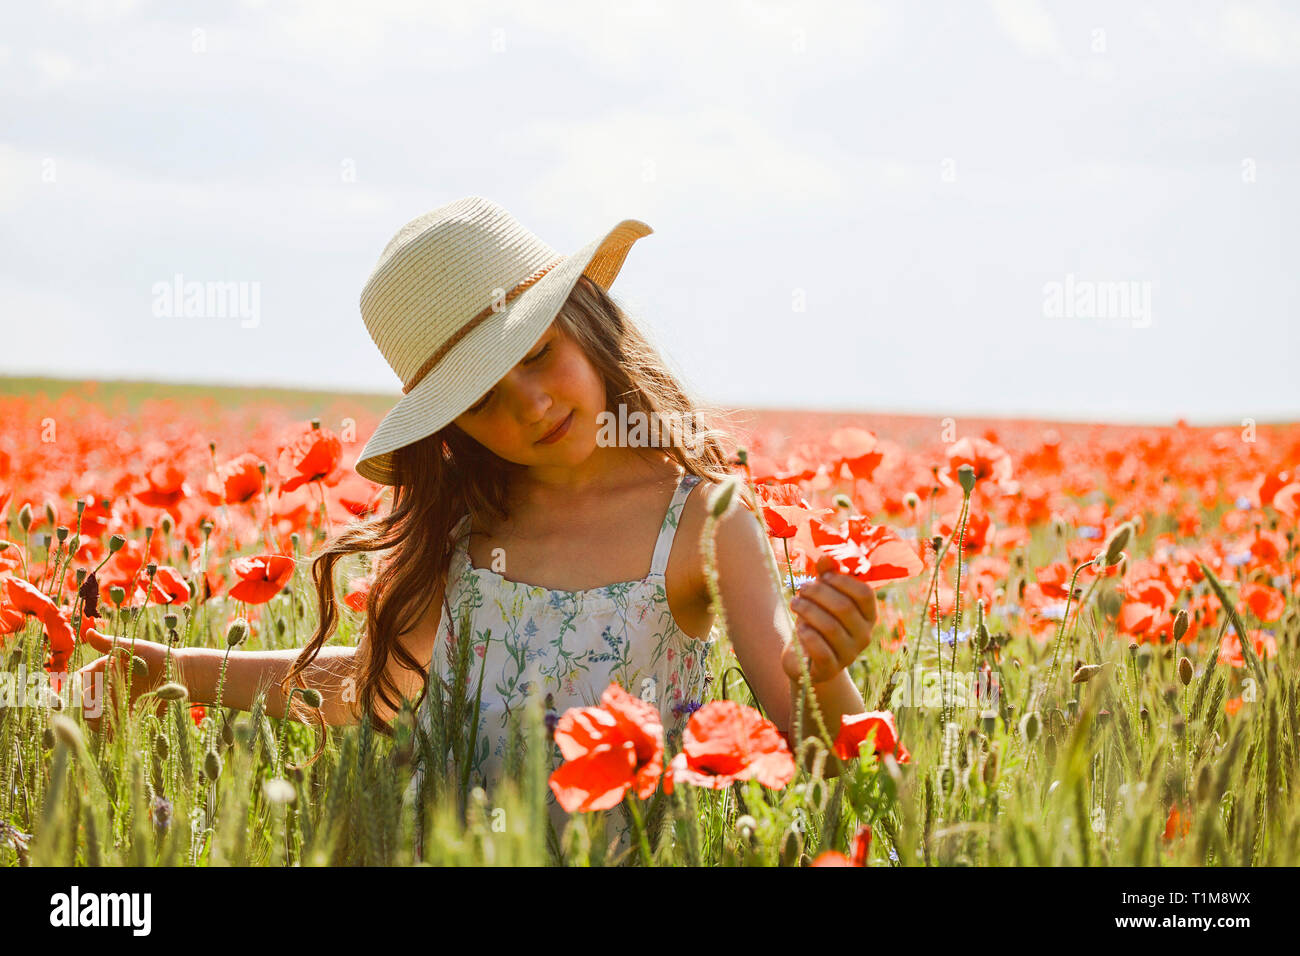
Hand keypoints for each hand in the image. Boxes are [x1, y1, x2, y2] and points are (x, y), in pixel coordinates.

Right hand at [74, 627, 175, 734]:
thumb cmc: (159, 657)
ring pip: (94, 716)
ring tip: (102, 720)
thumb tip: (87, 632)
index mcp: (105, 669)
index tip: (86, 689)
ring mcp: (116, 703)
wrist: (183, 675)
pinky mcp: (127, 717)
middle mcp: (107, 687)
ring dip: (94, 720)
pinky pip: (111, 729)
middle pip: (85, 700)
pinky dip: (107, 733)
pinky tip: (111, 732)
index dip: (80, 684)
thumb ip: (110, 644)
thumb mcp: (135, 647)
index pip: (82, 678)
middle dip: (86, 705)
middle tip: (94, 707)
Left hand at [783, 555, 877, 683]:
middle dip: (819, 593)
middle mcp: (863, 635)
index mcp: (868, 615)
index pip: (864, 593)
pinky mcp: (831, 669)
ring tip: (794, 603)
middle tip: (802, 588)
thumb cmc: (816, 621)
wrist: (805, 659)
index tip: (822, 575)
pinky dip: (808, 636)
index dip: (842, 580)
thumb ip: (826, 576)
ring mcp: (849, 654)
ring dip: (808, 610)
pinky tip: (799, 628)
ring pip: (830, 627)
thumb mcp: (821, 597)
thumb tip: (827, 557)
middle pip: (844, 607)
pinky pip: (821, 651)